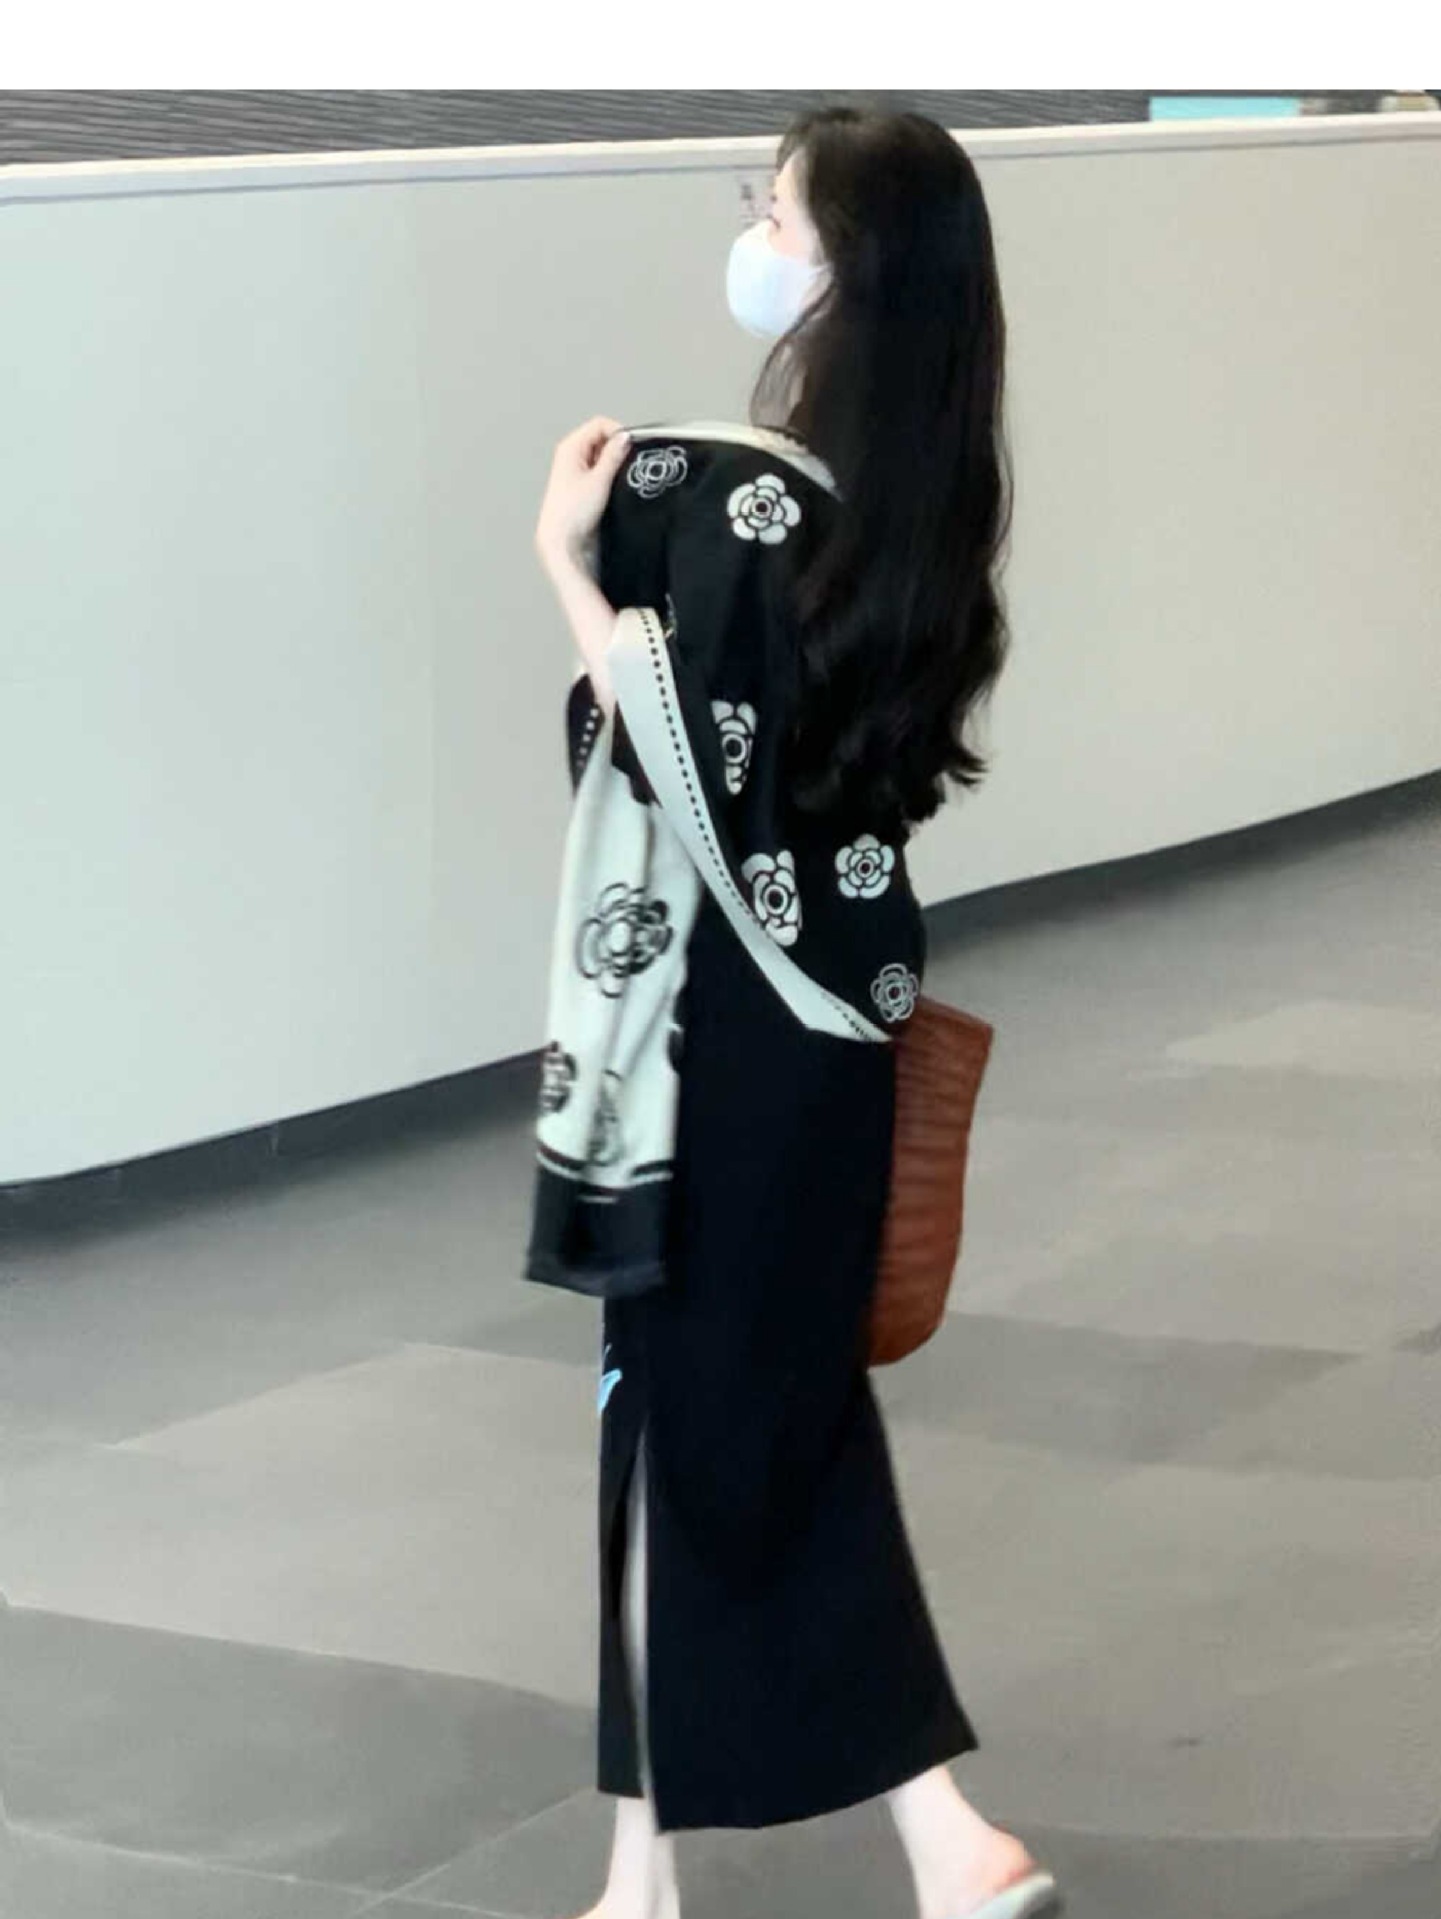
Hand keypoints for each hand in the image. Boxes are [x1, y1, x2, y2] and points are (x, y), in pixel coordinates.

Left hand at [535, 415, 631, 573]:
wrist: (562, 540)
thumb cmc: (571, 514)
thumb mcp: (599, 480)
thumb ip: (614, 456)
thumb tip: (625, 438)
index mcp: (570, 447)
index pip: (600, 424)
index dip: (618, 432)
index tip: (631, 446)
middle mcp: (571, 455)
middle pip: (601, 437)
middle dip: (617, 448)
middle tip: (627, 463)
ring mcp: (576, 469)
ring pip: (602, 454)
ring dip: (614, 462)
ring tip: (618, 479)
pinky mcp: (582, 483)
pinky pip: (600, 469)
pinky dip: (610, 473)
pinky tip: (613, 486)